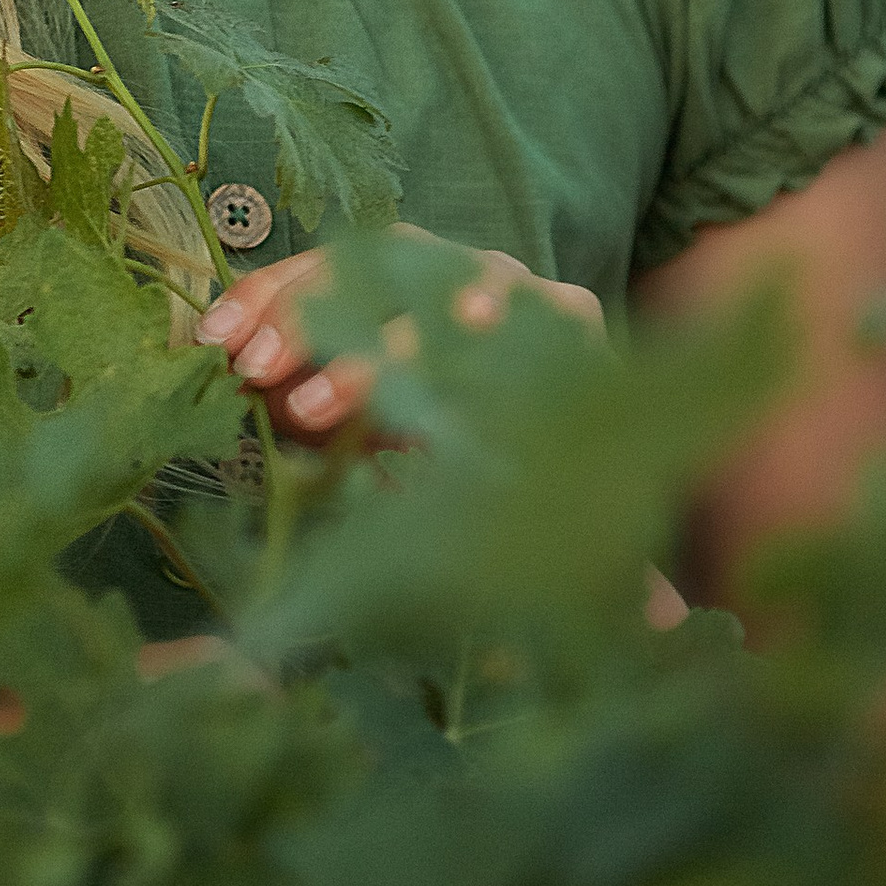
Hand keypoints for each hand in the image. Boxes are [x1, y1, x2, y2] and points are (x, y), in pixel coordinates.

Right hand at [192, 235, 686, 629]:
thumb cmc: (559, 481)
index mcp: (570, 338)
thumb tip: (673, 625)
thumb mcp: (588, 527)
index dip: (439, 378)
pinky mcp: (375, 263)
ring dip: (292, 311)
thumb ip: (620, 574)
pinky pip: (316, 265)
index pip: (511, 342)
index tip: (373, 424)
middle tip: (286, 400)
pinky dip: (263, 295)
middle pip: (426, 293)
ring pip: (363, 266)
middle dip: (352, 344)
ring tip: (236, 366)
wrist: (522, 407)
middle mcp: (508, 283)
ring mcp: (436, 261)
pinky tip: (212, 334)